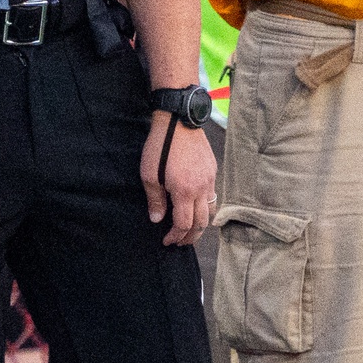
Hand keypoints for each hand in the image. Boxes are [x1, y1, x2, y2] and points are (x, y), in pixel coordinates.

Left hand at [140, 114, 215, 246]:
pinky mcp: (213, 170)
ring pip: (211, 210)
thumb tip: (157, 220)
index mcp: (185, 192)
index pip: (184, 224)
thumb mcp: (149, 175)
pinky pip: (212, 195)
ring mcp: (210, 179)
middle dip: (191, 236)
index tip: (167, 241)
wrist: (178, 120)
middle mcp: (202, 188)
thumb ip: (155, 200)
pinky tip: (195, 206)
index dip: (176, 236)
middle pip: (201, 223)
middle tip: (180, 242)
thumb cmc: (160, 147)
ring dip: (201, 224)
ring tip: (190, 229)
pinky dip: (205, 207)